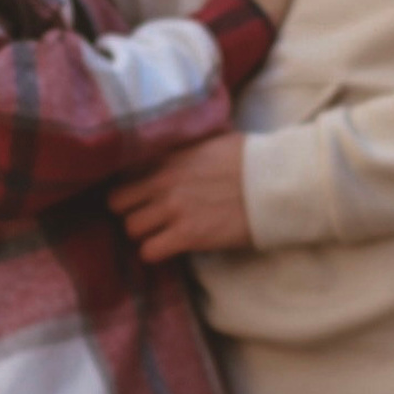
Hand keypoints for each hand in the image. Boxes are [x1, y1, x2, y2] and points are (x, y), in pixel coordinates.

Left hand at [110, 134, 250, 261]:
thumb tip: (179, 150)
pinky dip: (156, 253)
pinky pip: (150, 251)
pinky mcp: (188, 235)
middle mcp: (164, 182)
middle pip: (118, 203)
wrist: (275, 182)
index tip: (139, 195)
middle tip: (147, 218)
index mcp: (169, 157)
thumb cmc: (251, 158)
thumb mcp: (211, 141)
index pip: (124, 173)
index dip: (130, 187)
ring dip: (144, 234)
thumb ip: (185, 148)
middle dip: (130, 212)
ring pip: (131, 229)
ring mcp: (174, 209)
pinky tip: (170, 248)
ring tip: (161, 235)